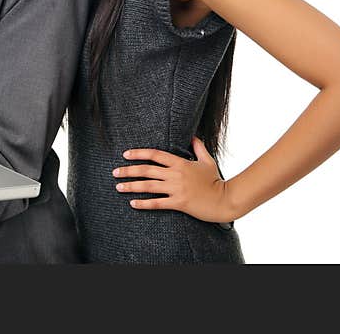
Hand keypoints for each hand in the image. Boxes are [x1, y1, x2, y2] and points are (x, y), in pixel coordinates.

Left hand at [112, 136, 235, 222]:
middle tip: (114, 172)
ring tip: (118, 187)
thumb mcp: (207, 161)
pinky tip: (132, 203)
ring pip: (148, 186)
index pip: (155, 154)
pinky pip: (157, 203)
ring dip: (131, 186)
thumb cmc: (216, 180)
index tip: (126, 155)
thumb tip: (193, 136)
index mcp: (180, 163)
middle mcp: (176, 174)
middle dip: (128, 170)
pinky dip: (144, 203)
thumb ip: (199, 147)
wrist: (225, 200)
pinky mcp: (179, 203)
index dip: (138, 153)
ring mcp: (176, 189)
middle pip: (146, 170)